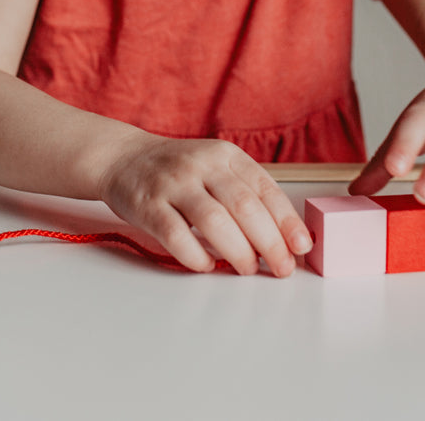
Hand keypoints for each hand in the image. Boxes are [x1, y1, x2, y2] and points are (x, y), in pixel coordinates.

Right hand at [97, 136, 311, 275]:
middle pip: (244, 206)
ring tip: (248, 269)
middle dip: (269, 242)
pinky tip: (207, 266)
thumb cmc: (179, 172)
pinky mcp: (148, 205)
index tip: (302, 247)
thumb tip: (283, 238)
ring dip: (237, 251)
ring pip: (214, 221)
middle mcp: (202, 165)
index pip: (265, 188)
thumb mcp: (216, 167)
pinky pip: (176, 235)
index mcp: (226, 155)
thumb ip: (244, 193)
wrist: (123, 158)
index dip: (287, 220)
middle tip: (281, 267)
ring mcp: (173, 183)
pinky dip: (196, 256)